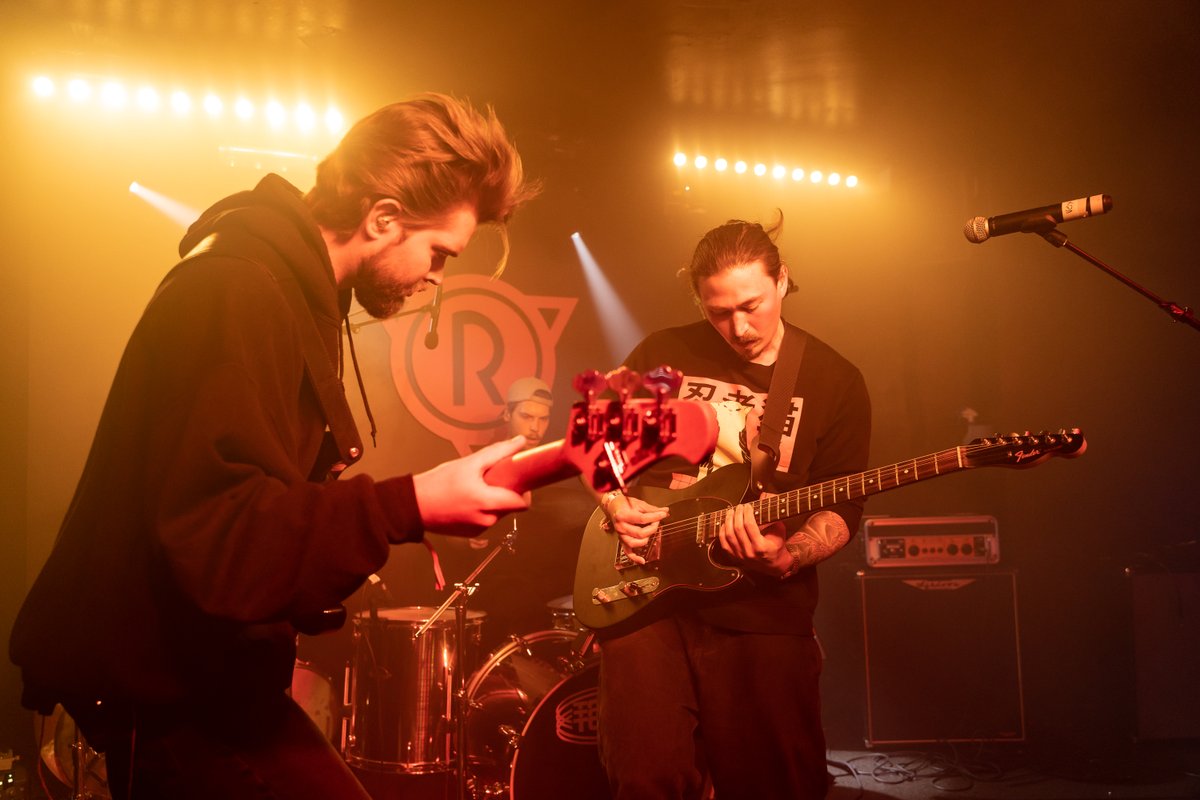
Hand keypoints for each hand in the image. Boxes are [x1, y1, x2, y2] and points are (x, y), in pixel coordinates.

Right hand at [413, 435, 530, 536]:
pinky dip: (482, 509)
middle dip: (505, 492)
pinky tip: (467, 499)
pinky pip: (485, 519)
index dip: (523, 489)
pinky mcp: (471, 534)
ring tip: (474, 488)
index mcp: (488, 504)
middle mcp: (487, 521)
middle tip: (490, 479)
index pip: (523, 503)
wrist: (413, 506)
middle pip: (510, 506)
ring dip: (493, 501)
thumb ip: (498, 452)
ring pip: (498, 513)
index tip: (515, 478)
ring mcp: (479, 530)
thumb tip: (521, 442)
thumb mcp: (469, 463)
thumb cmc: (438, 484)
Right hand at [604, 493, 668, 565]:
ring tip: (650, 533)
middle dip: (652, 528)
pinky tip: (642, 560)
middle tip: (656, 522)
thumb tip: (665, 511)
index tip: (663, 514)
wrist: (613, 506)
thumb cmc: (625, 504)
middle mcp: (621, 526)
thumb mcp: (639, 504)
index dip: (655, 517)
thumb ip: (652, 509)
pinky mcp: (621, 540)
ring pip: (634, 543)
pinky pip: (627, 552)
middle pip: (640, 533)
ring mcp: (620, 535)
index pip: (642, 519)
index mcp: (624, 515)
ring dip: (646, 539)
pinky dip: (634, 558)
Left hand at [716, 501, 791, 576]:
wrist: (773, 565)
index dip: (747, 513)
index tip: (747, 506)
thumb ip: (772, 518)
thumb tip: (764, 501)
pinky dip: (723, 531)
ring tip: (731, 512)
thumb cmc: (777, 547)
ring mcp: (740, 555)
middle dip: (737, 514)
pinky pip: (724, 542)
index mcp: (761, 546)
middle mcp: (749, 552)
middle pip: (738, 528)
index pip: (749, 525)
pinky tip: (725, 523)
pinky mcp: (734, 557)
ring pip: (729, 535)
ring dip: (728, 520)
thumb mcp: (779, 532)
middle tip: (739, 507)